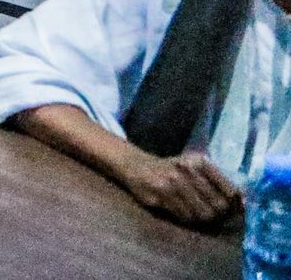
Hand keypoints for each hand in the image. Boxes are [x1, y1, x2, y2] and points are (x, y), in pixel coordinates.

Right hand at [118, 150, 242, 225]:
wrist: (135, 164)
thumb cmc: (172, 168)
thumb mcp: (195, 167)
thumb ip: (219, 181)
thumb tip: (245, 200)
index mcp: (200, 162)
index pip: (230, 191)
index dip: (234, 204)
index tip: (231, 209)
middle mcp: (187, 170)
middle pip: (218, 206)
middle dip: (217, 215)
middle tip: (211, 215)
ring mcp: (172, 182)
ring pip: (201, 214)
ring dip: (200, 219)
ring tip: (194, 212)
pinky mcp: (159, 194)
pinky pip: (183, 216)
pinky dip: (186, 218)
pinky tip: (181, 211)